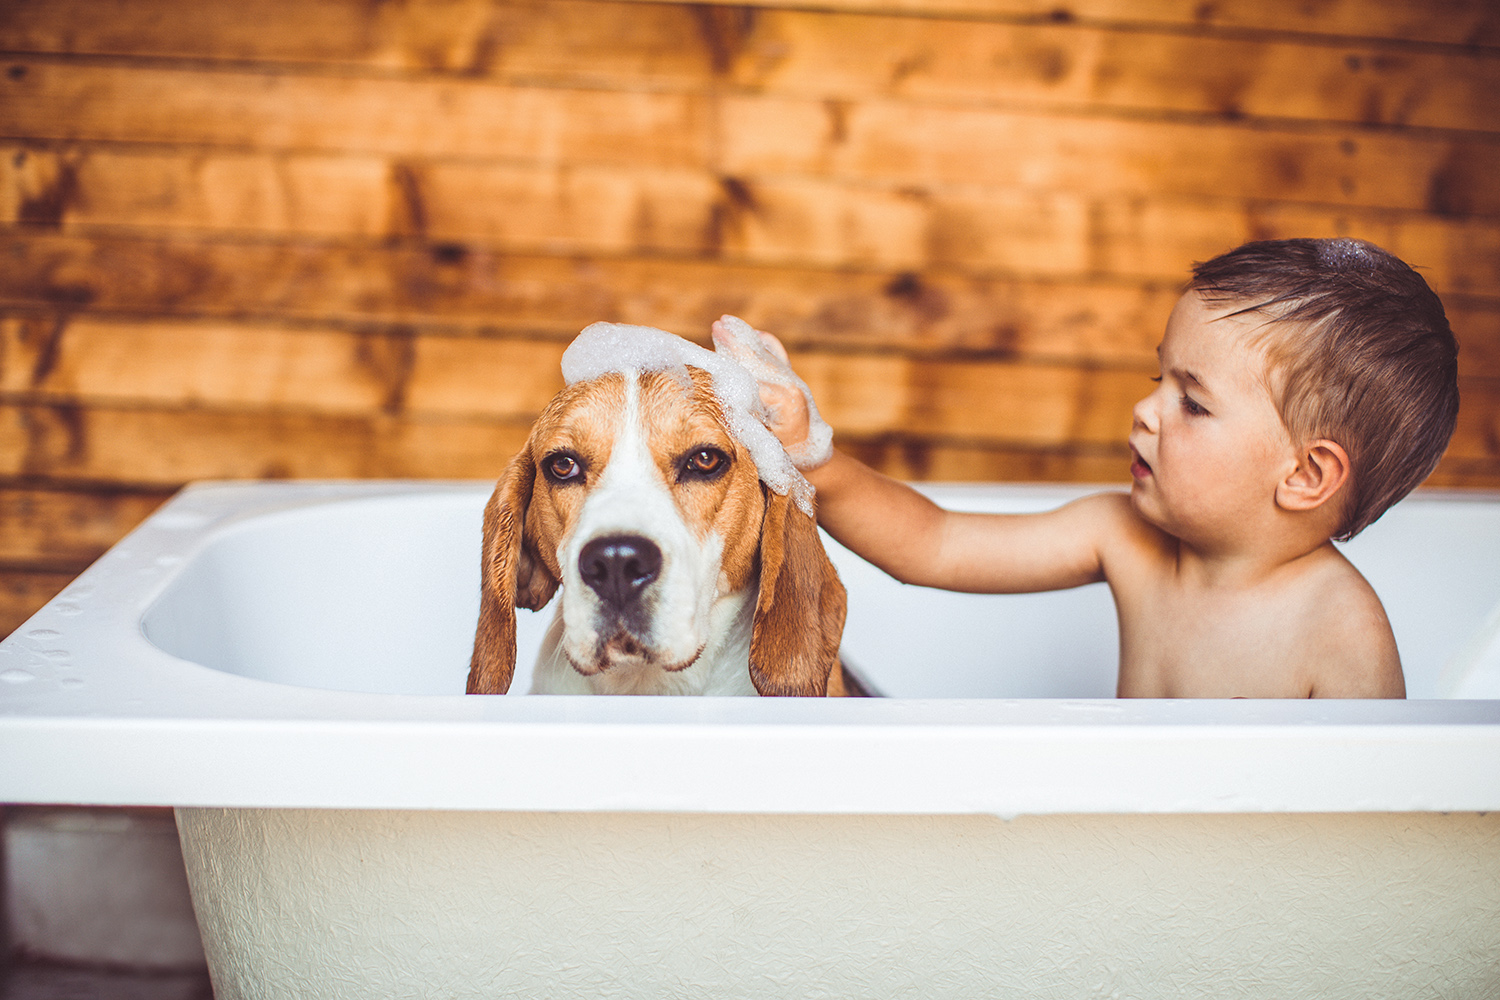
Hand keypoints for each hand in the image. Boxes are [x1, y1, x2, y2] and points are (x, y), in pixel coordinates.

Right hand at [711, 315, 832, 469]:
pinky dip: (765, 343)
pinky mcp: (793, 380)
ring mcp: (793, 380)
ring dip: (745, 338)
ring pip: (764, 354)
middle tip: (717, 326)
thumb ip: (746, 422)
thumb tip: (723, 399)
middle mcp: (791, 385)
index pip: (751, 380)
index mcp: (786, 401)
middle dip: (735, 344)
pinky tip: (754, 334)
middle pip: (756, 360)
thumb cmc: (784, 457)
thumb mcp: (761, 445)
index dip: (730, 370)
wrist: (812, 458)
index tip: (710, 361)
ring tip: (726, 322)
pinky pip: (777, 355)